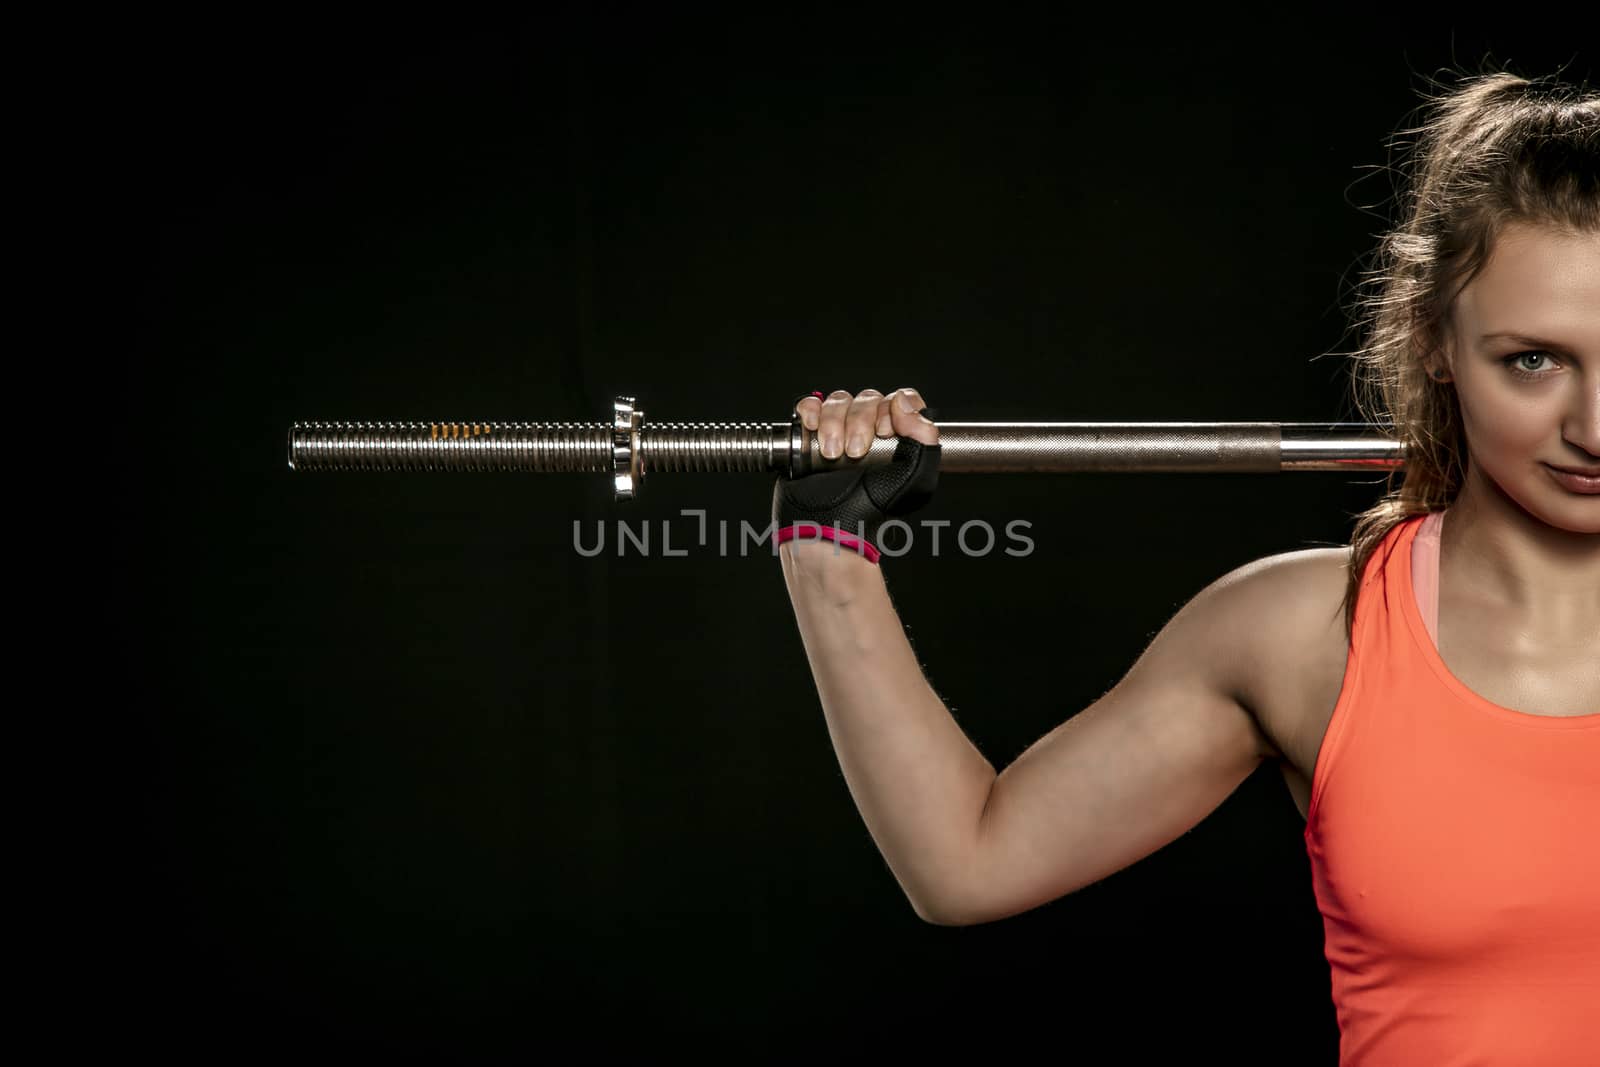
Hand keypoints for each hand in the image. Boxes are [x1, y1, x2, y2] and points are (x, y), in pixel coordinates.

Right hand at [772, 388, 940, 562]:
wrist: (829, 529)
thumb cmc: (870, 512)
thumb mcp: (918, 480)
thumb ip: (925, 438)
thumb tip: (904, 402)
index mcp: (897, 438)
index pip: (899, 400)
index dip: (892, 409)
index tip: (883, 432)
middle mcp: (869, 431)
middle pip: (867, 399)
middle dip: (860, 422)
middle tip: (856, 453)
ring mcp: (838, 431)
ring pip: (839, 401)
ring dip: (834, 423)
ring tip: (833, 455)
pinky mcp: (809, 435)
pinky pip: (810, 406)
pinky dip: (811, 410)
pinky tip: (812, 427)